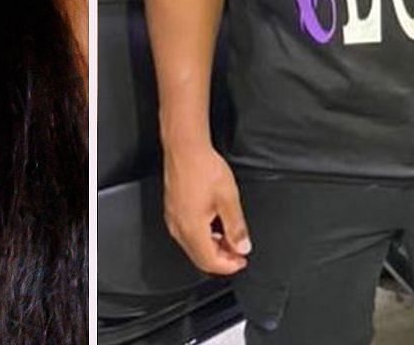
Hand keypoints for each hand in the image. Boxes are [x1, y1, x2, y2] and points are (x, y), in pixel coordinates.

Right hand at [163, 144, 250, 273]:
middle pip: (199, 258)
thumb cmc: (203, 168)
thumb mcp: (229, 199)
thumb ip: (237, 228)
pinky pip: (186, 233)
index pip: (210, 262)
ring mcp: (172, 218)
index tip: (242, 259)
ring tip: (229, 237)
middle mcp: (178, 227)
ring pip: (192, 246)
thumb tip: (242, 246)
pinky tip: (213, 225)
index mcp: (192, 228)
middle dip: (221, 259)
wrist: (185, 148)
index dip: (229, 266)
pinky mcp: (171, 209)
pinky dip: (202, 237)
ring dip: (211, 248)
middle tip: (238, 250)